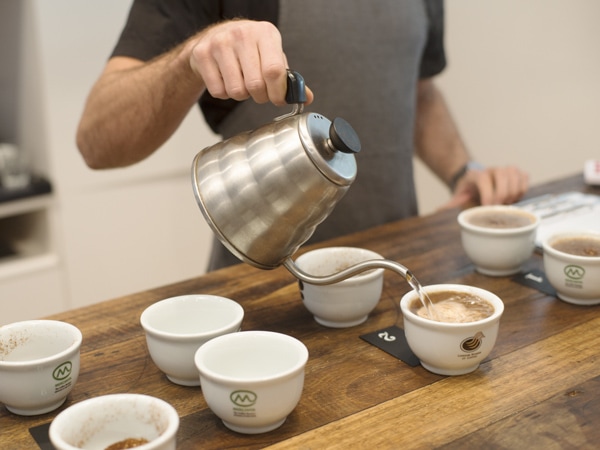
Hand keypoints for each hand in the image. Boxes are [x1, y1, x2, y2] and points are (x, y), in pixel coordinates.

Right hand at [189, 19, 313, 105]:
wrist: (214, 37)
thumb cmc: (250, 50)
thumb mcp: (272, 56)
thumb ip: (289, 78)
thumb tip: (306, 97)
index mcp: (265, 33)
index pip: (274, 71)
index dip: (278, 92)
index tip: (278, 99)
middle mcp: (242, 34)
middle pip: (255, 85)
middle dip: (260, 96)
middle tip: (259, 92)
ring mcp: (219, 43)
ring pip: (236, 91)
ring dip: (242, 95)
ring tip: (241, 82)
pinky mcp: (202, 54)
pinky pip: (219, 92)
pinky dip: (224, 93)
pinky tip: (226, 79)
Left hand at [442, 165, 528, 208]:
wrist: (477, 181)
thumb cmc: (470, 191)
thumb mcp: (460, 196)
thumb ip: (452, 203)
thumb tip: (439, 210)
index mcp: (478, 175)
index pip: (484, 179)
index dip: (488, 193)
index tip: (488, 207)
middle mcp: (493, 170)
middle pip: (503, 174)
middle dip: (503, 193)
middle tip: (499, 206)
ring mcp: (506, 170)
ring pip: (516, 175)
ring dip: (514, 191)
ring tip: (507, 202)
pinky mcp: (517, 173)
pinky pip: (525, 177)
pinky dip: (522, 189)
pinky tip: (514, 197)